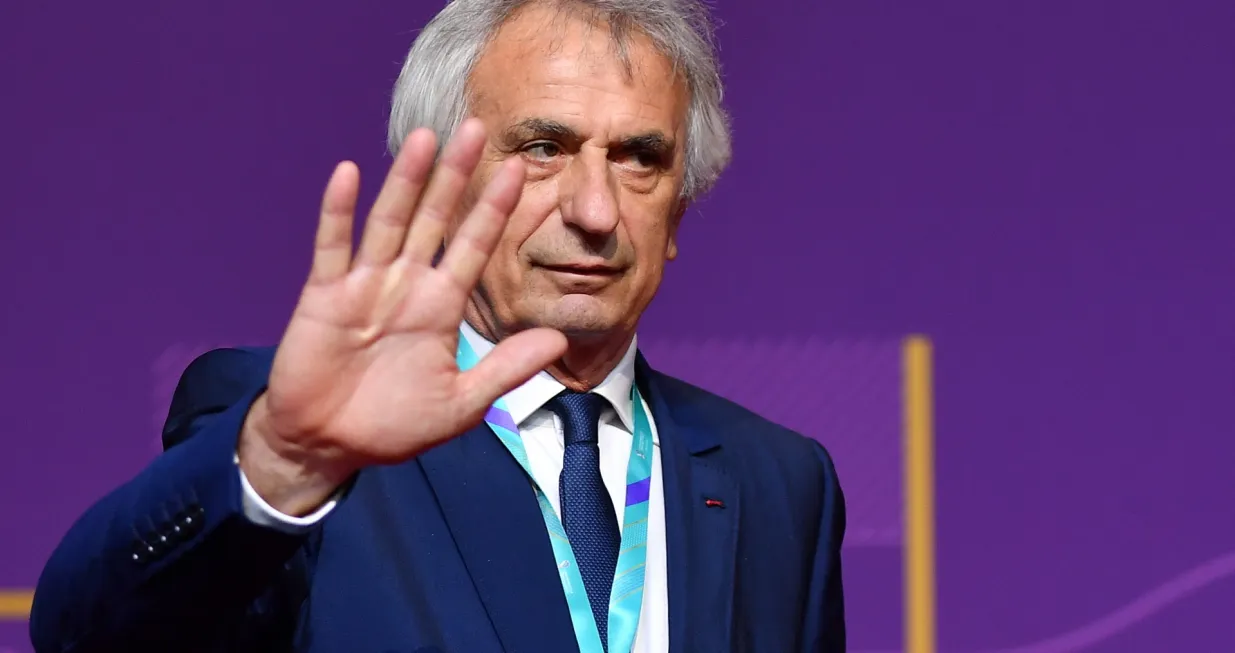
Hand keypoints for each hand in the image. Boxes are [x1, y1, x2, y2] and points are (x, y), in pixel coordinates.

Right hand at [239, 119, 567, 513]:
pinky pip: (333, 248)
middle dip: (455, 177)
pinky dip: (338, 212)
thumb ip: (505, 370)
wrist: (327, 447)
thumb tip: (560, 340)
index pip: (474, 247)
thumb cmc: (392, 426)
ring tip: (425, 137)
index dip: (494, 211)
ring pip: (390, 222)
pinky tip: (348, 173)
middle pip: (435, 219)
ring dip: (406, 181)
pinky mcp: (324, 297)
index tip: (519, 172)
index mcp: (440, 307)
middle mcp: (406, 286)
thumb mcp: (460, 403)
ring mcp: (364, 286)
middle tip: (477, 128)